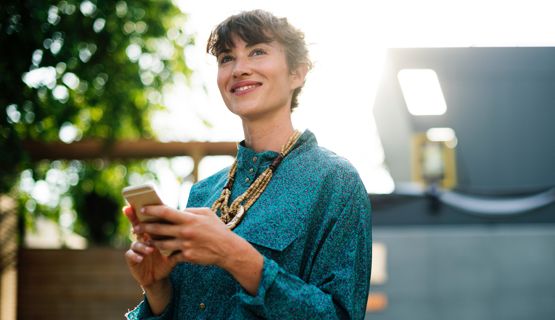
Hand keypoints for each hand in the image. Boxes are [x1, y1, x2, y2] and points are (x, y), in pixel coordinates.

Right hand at [123, 206, 175, 287]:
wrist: (159, 276)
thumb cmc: (167, 258)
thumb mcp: (174, 246)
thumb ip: (177, 234)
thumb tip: (188, 220)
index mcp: (152, 232)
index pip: (148, 219)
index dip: (142, 211)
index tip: (139, 203)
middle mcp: (142, 238)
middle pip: (137, 226)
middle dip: (135, 221)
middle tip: (139, 220)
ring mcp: (136, 248)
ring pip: (135, 242)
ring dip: (141, 244)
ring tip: (150, 248)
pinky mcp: (133, 259)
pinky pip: (130, 255)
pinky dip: (135, 256)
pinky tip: (140, 258)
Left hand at [136, 206, 263, 294]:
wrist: (227, 249)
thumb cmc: (217, 229)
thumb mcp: (207, 213)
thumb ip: (191, 211)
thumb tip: (178, 210)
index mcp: (190, 219)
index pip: (166, 212)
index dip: (152, 210)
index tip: (142, 209)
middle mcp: (185, 232)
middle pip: (159, 228)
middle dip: (145, 227)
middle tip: (136, 227)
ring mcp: (185, 245)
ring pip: (161, 243)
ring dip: (152, 241)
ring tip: (146, 239)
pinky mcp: (187, 256)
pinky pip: (171, 255)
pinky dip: (166, 253)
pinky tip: (162, 251)